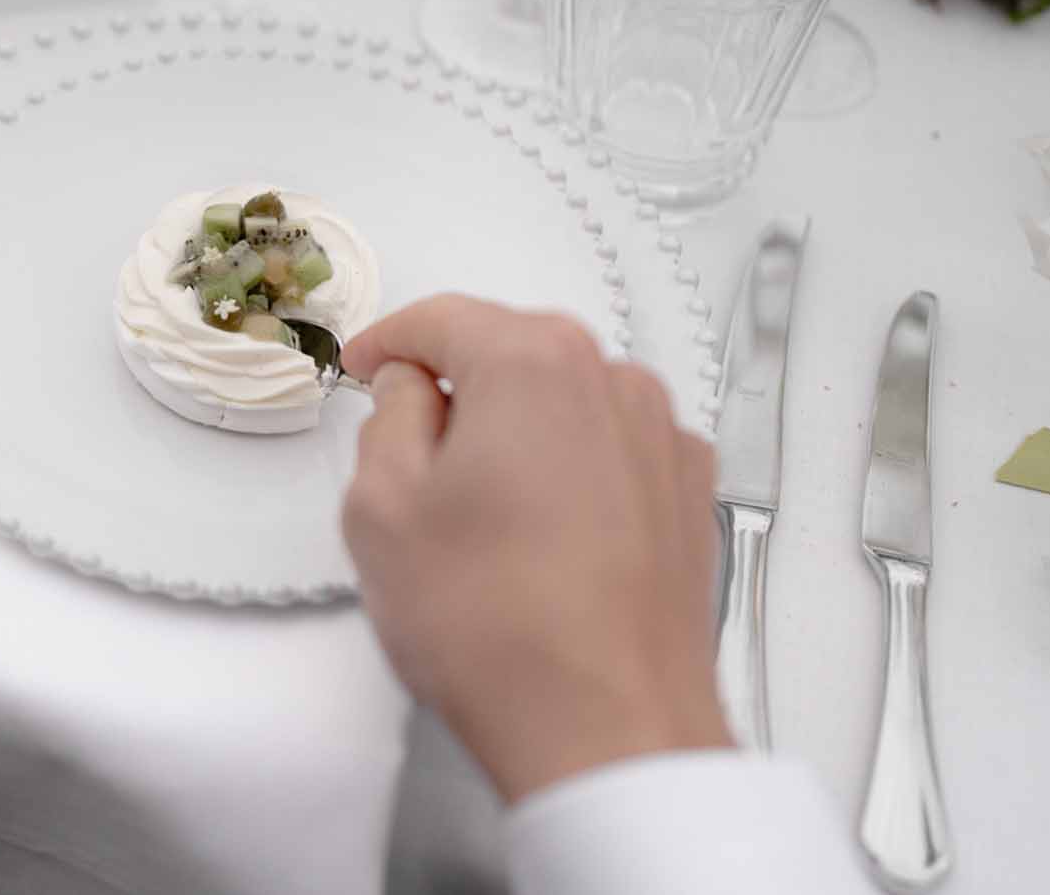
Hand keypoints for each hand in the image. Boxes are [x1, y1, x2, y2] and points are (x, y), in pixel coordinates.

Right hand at [341, 295, 728, 802]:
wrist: (610, 730)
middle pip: (513, 353)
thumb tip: (413, 392)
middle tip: (405, 448)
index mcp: (533, 362)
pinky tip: (538, 540)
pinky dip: (569, 474)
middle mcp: (614, 382)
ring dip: (517, 433)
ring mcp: (664, 440)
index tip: (360, 369)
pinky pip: (611, 455)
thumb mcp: (382, 506)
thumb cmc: (494, 625)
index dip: (387, 343)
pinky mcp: (690, 499)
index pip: (442, 320)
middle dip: (456, 387)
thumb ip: (388, 418)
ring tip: (475, 514)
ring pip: (566, 404)